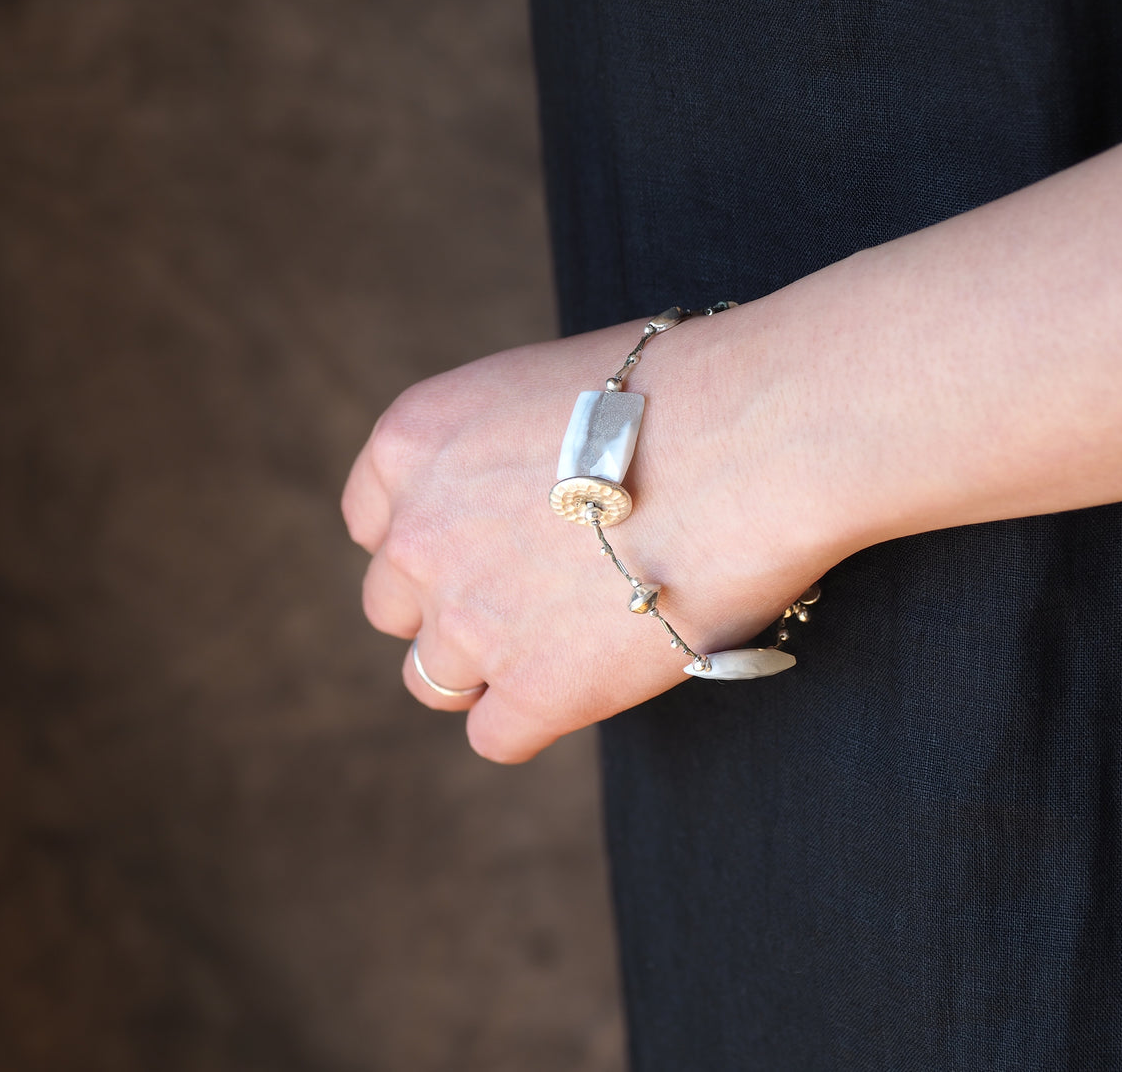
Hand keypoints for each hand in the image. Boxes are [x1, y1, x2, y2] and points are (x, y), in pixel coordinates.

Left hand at [341, 318, 829, 762]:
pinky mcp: (534, 691)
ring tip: (564, 645)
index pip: (372, 520)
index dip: (427, 539)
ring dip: (488, 668)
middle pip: (393, 604)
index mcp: (413, 443)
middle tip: (527, 598)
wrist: (749, 441)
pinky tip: (586, 685)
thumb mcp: (548, 385)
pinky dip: (535, 718)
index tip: (479, 542)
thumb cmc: (679, 393)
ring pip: (432, 679)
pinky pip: (495, 736)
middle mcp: (417, 535)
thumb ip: (504, 446)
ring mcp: (468, 621)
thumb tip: (530, 486)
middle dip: (449, 605)